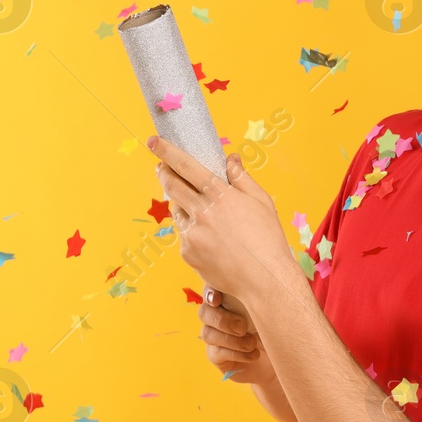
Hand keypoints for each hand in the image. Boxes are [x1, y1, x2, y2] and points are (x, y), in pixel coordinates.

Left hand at [149, 137, 296, 305]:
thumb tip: (230, 159)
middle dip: (163, 172)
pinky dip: (193, 232)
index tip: (153, 141)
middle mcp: (202, 212)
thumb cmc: (268, 239)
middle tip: (161, 167)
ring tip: (198, 208)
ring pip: (178, 211)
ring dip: (181, 204)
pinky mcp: (188, 253)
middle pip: (171, 185)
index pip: (187, 166)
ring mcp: (192, 234)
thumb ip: (242, 178)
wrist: (264, 279)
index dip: (167, 152)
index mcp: (220, 195)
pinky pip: (185, 235)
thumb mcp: (262, 202)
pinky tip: (211, 239)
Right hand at [198, 285, 274, 384]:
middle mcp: (217, 315)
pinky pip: (216, 353)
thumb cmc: (276, 328)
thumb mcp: (270, 314)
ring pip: (208, 334)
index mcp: (229, 298)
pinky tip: (252, 355)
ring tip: (252, 344)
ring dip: (231, 340)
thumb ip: (258, 302)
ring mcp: (214, 336)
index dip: (210, 293)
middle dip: (221, 320)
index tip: (217, 299)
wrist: (280, 359)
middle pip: (204, 313)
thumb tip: (254, 296)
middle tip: (242, 327)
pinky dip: (236, 354)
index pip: (211, 289)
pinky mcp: (216, 356)